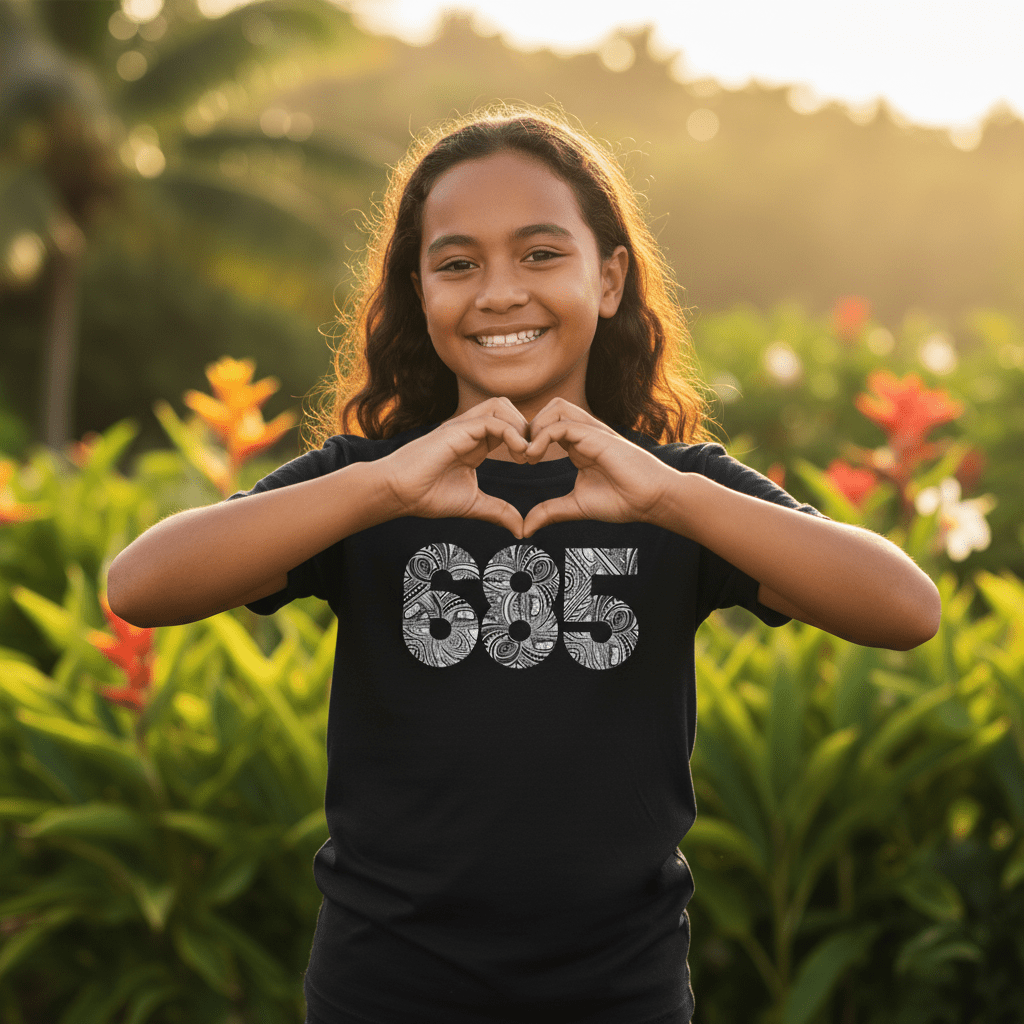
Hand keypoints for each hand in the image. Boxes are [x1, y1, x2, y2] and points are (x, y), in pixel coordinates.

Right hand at [377, 397, 528, 535]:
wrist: (398, 493)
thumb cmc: (427, 496)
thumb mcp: (473, 505)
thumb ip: (498, 512)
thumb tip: (521, 529)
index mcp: (475, 443)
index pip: (508, 425)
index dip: (525, 438)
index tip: (533, 461)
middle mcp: (470, 430)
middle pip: (507, 407)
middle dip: (527, 426)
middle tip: (533, 455)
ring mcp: (462, 427)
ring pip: (500, 405)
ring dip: (519, 425)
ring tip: (525, 453)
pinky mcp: (456, 430)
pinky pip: (491, 420)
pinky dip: (510, 433)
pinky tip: (518, 454)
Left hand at [521, 398, 674, 536]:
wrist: (652, 500)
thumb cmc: (622, 501)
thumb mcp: (576, 506)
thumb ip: (550, 512)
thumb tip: (524, 529)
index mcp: (578, 447)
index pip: (547, 427)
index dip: (529, 438)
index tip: (520, 462)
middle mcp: (584, 434)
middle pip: (549, 409)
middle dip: (528, 426)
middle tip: (521, 455)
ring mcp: (591, 432)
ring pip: (555, 407)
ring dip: (535, 426)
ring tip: (528, 454)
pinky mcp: (596, 436)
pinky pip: (561, 424)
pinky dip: (542, 436)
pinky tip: (534, 456)